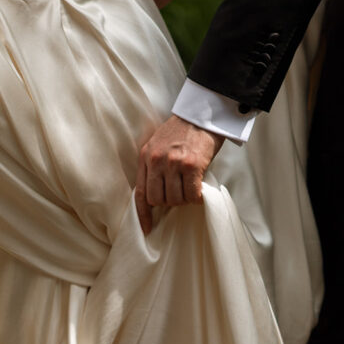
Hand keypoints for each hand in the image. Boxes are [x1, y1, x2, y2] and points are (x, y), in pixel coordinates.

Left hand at [135, 115, 224, 233]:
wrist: (203, 114)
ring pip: (176, 199)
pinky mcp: (191, 165)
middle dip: (169, 202)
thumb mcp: (159, 145)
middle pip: (158, 200)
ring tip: (191, 186)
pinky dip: (197, 197)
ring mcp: (173, 163)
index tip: (146, 229)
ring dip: (185, 199)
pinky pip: (192, 194)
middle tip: (180, 192)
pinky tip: (200, 190)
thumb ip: (155, 167)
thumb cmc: (183, 132)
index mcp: (146, 157)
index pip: (140, 193)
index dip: (143, 215)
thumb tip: (157, 196)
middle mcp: (156, 161)